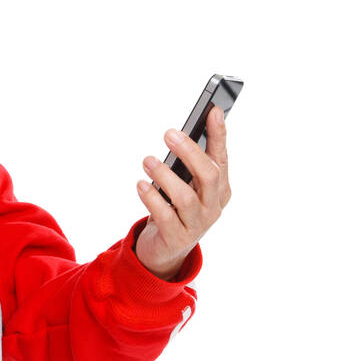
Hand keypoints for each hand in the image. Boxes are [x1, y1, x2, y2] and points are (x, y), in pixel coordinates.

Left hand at [133, 106, 231, 280]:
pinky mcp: (177, 238)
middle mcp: (213, 206)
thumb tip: (181, 132)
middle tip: (169, 134)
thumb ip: (188, 162)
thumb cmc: (175, 209)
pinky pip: (165, 216)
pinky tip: (140, 185)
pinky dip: (152, 198)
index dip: (218, 134)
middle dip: (190, 152)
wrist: (164, 251)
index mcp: (220, 189)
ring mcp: (197, 224)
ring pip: (186, 197)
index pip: (221, 157)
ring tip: (147, 161)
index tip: (212, 110)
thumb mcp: (186, 185)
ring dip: (164, 175)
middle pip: (209, 176)